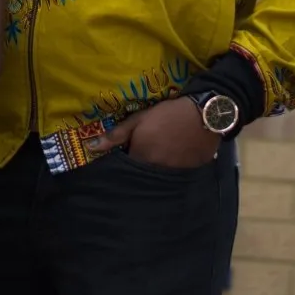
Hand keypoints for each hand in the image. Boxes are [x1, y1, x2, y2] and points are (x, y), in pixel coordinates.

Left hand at [90, 98, 219, 167]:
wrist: (202, 116)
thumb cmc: (167, 114)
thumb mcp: (139, 119)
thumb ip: (116, 135)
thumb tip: (92, 147)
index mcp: (141, 158)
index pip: (125, 170)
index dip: (123, 164)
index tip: (125, 155)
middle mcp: (155, 172)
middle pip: (140, 177)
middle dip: (137, 171)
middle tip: (141, 156)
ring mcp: (172, 176)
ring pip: (156, 180)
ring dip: (153, 172)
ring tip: (156, 159)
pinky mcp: (187, 176)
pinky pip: (173, 179)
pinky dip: (169, 173)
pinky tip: (171, 162)